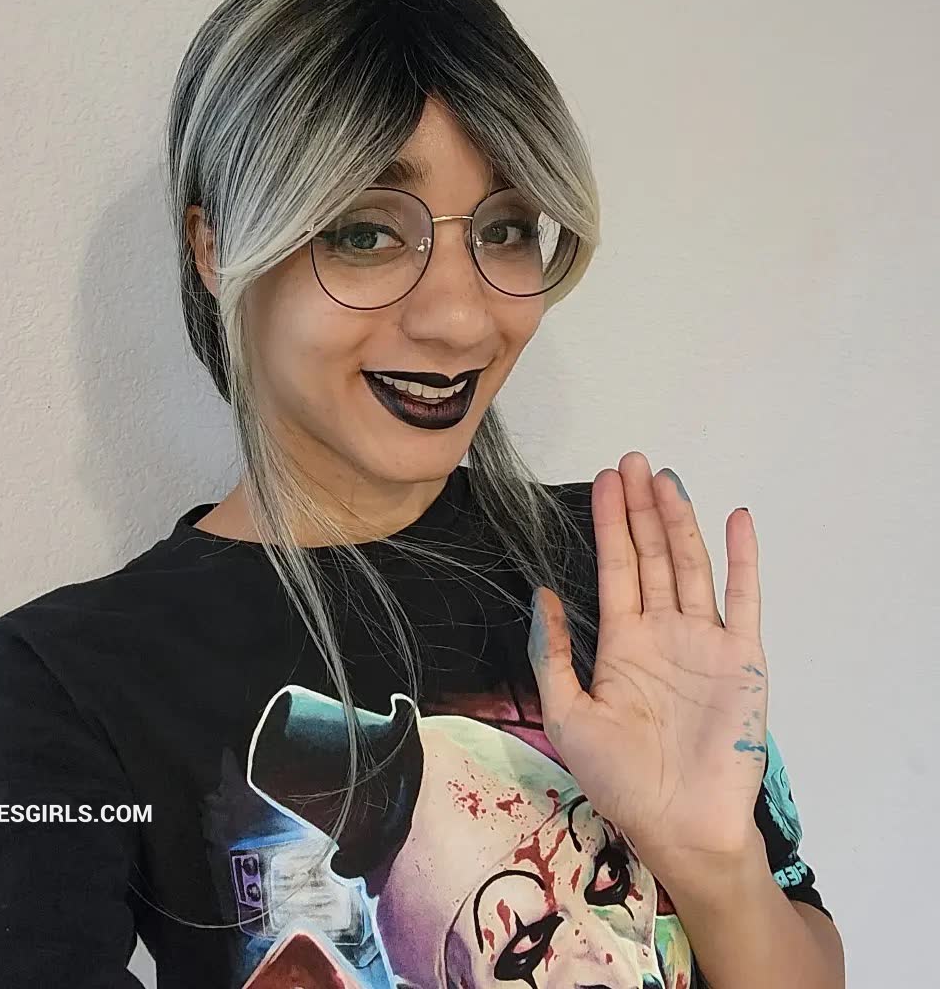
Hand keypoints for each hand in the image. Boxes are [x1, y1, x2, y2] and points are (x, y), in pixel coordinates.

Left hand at [527, 451, 768, 884]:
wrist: (680, 825)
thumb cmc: (621, 777)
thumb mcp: (568, 713)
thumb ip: (552, 653)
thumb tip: (540, 593)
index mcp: (623, 643)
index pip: (616, 567)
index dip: (610, 523)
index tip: (605, 480)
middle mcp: (663, 631)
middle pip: (652, 555)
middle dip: (641, 509)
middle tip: (632, 461)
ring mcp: (705, 641)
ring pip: (691, 566)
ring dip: (681, 521)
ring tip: (667, 479)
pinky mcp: (744, 657)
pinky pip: (745, 599)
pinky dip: (744, 559)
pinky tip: (737, 519)